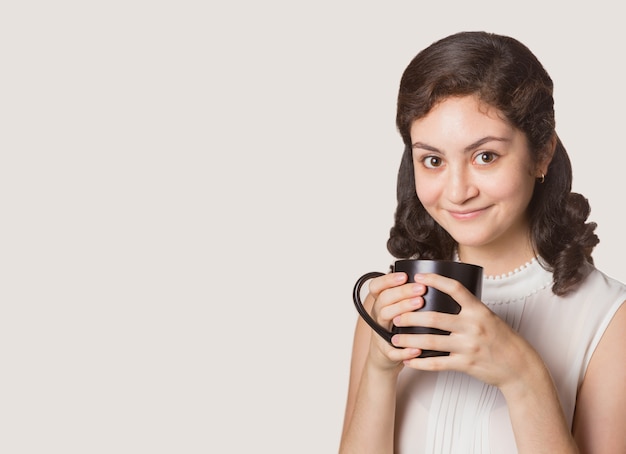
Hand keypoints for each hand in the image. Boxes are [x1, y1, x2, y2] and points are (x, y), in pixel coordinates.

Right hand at [364, 271, 428, 369]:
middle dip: (402, 292)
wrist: (384, 356)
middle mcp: (379, 316)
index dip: (388, 280)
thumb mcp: (399, 310)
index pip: (377, 287)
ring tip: (420, 305)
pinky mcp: (386, 352)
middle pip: (384, 299)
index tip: (405, 276)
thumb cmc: (397, 330)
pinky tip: (417, 348)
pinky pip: (393, 351)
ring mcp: (381, 333)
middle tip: (421, 289)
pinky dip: (405, 350)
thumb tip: (435, 281)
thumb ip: (409, 297)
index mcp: (382, 304)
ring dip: (402, 310)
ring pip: (385, 318)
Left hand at [391, 272, 538, 388]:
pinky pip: (437, 364)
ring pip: (431, 342)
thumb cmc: (501, 339)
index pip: (455, 289)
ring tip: (395, 339)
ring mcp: (469, 346)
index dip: (435, 280)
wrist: (519, 367)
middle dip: (410, 317)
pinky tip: (408, 360)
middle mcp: (473, 326)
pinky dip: (420, 362)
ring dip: (409, 340)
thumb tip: (444, 294)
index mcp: (479, 310)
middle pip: (434, 318)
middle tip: (395, 316)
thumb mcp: (488, 317)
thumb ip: (468, 308)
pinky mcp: (466, 364)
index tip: (418, 277)